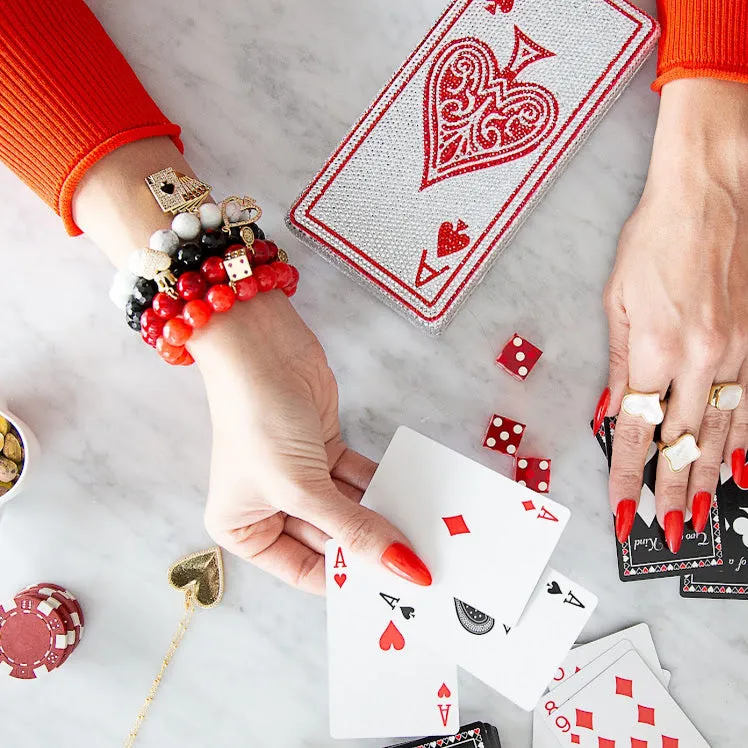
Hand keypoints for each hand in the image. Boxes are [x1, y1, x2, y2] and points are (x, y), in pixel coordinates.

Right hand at [192, 291, 431, 593]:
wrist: (260, 344)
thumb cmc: (256, 419)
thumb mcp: (299, 486)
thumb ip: (353, 530)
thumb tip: (402, 569)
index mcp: (244, 528)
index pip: (305, 570)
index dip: (349, 583)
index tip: (396, 591)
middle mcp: (270, 507)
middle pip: (331, 540)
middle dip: (371, 548)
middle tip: (423, 563)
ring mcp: (300, 477)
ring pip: (350, 509)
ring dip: (383, 516)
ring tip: (428, 534)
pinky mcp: (324, 448)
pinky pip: (358, 479)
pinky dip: (382, 486)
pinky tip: (413, 498)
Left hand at [598, 79, 747, 551]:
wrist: (712, 192)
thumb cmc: (654, 239)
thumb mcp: (616, 300)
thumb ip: (618, 363)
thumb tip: (612, 411)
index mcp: (652, 348)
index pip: (637, 429)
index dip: (629, 474)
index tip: (625, 508)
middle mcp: (698, 358)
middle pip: (683, 442)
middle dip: (672, 491)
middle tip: (668, 533)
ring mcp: (735, 352)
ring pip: (723, 432)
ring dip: (710, 479)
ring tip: (701, 518)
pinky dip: (745, 442)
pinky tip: (741, 469)